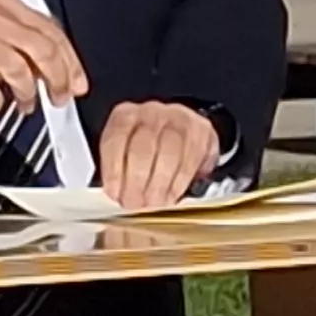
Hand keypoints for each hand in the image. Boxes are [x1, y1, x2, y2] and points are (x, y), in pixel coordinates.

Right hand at [0, 0, 87, 116]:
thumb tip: (43, 59)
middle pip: (44, 51)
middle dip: (59, 80)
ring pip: (21, 71)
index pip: (52, 31)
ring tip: (25, 104)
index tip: (77, 82)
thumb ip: (14, 28)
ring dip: (28, 94)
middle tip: (60, 98)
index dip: (70, 61)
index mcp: (5, 4)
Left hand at [98, 102, 222, 211]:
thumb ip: (118, 173)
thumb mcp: (124, 156)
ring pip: (170, 152)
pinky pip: (191, 157)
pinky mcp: (202, 130)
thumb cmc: (146, 151)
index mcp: (125, 116)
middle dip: (137, 180)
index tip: (114, 193)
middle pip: (143, 146)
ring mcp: (178, 118)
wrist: (177, 136)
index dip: (114, 171)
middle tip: (135, 203)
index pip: (115, 140)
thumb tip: (116, 195)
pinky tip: (172, 194)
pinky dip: (180, 181)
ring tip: (154, 202)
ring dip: (160, 184)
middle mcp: (151, 113)